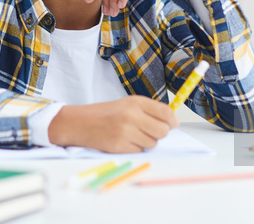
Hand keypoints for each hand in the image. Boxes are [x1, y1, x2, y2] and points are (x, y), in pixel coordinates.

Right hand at [47, 96, 179, 152]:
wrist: (80, 123)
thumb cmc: (105, 114)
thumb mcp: (127, 104)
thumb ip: (149, 110)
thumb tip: (173, 122)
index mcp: (135, 102)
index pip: (165, 112)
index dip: (172, 120)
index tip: (172, 124)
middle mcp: (132, 115)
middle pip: (163, 130)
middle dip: (159, 133)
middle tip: (149, 131)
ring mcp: (126, 131)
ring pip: (152, 143)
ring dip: (146, 142)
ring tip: (132, 135)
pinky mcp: (120, 146)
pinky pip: (140, 151)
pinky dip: (136, 148)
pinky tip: (124, 141)